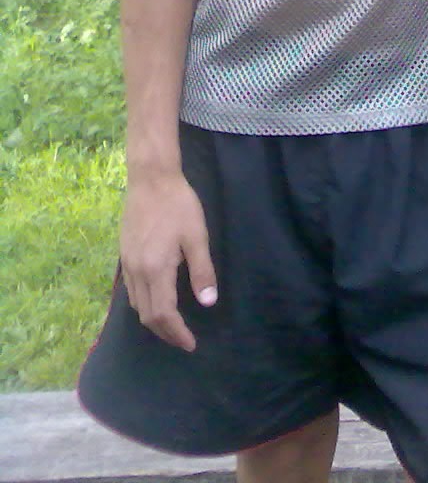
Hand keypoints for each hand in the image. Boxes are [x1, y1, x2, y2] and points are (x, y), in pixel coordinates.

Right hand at [120, 172, 217, 351]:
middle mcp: (136, 272)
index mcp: (156, 269)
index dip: (177, 333)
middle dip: (165, 332)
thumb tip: (208, 303)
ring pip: (136, 305)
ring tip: (173, 326)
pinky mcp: (124, 256)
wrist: (150, 179)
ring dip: (153, 321)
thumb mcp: (197, 236)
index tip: (191, 343)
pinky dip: (144, 304)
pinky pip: (131, 291)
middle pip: (146, 316)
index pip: (163, 314)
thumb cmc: (179, 205)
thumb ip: (202, 271)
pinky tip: (157, 301)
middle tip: (184, 339)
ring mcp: (127, 264)